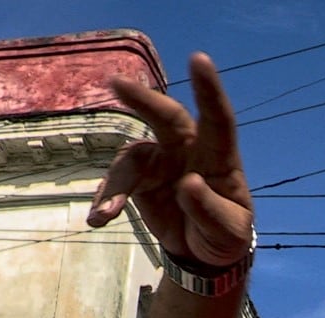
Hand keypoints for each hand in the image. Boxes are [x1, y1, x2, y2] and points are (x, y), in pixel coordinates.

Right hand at [88, 53, 252, 268]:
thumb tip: (188, 184)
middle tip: (116, 83)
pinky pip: (118, 183)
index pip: (218, 119)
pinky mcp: (140, 178)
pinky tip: (98, 218)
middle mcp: (188, 149)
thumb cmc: (224, 235)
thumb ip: (209, 210)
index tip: (198, 59)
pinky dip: (106, 199)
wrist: (201, 252)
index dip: (208, 89)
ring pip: (132, 158)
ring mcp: (161, 161)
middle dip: (143, 99)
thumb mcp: (227, 232)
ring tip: (106, 212)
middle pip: (167, 118)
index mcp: (219, 157)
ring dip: (117, 184)